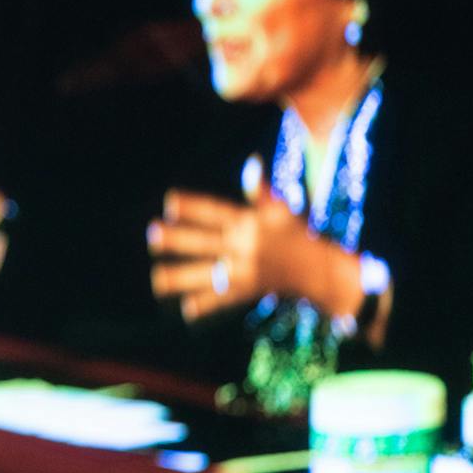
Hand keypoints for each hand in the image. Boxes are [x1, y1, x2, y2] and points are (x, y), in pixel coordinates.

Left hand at [148, 156, 348, 320]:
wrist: (320, 270)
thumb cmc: (296, 235)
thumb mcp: (281, 211)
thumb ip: (261, 191)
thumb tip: (252, 163)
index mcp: (250, 223)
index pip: (217, 212)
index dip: (194, 208)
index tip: (169, 202)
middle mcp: (245, 246)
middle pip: (205, 242)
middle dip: (179, 240)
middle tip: (152, 236)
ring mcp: (246, 270)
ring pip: (208, 273)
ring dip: (182, 277)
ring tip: (157, 280)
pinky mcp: (248, 291)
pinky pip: (224, 299)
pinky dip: (207, 305)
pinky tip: (186, 309)